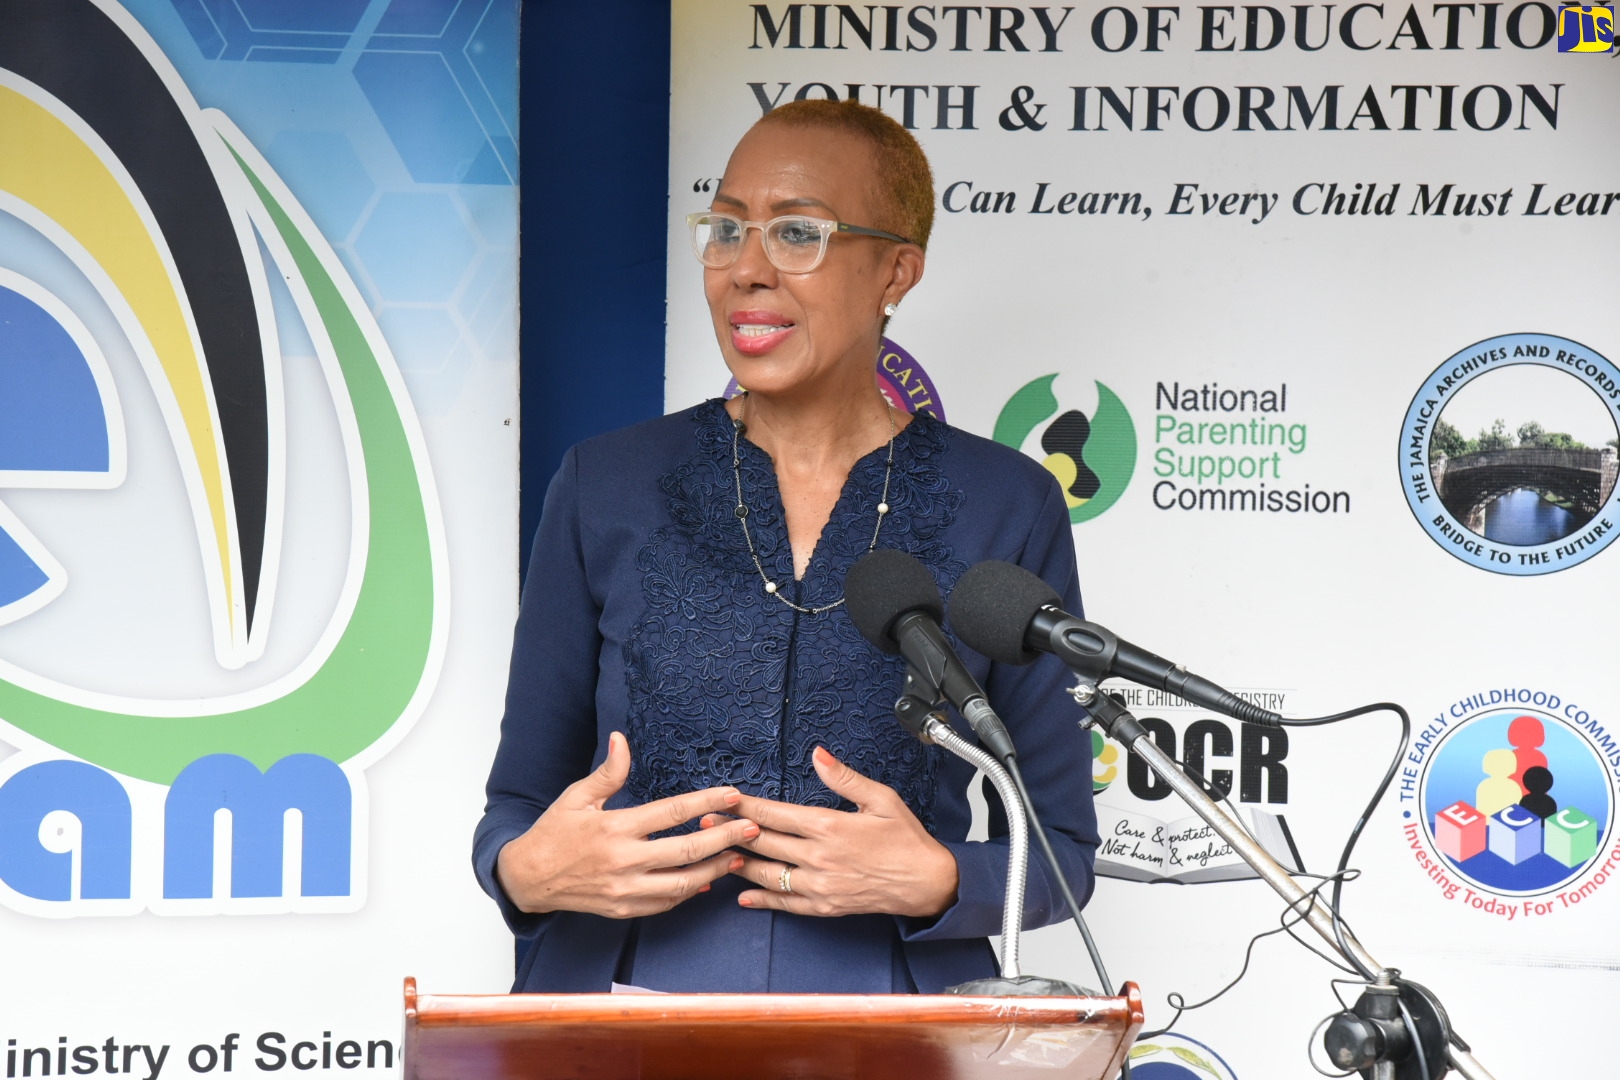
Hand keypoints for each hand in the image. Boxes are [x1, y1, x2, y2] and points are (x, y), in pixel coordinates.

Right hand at [495, 731, 759, 918]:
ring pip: (682, 883)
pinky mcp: (623, 909)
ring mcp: (625, 890)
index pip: (671, 813)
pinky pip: (665, 903)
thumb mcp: (576, 797)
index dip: (706, 803)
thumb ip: (606, 773)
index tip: (733, 794)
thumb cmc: (554, 833)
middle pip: (686, 851)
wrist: (528, 878)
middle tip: (753, 829)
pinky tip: (705, 880)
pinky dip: (688, 892)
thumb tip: (621, 740)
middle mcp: (623, 861)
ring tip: (737, 856)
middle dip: (725, 839)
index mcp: (615, 828)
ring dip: (714, 870)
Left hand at [704, 746, 958, 918]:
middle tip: (704, 822)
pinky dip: (763, 900)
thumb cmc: (907, 839)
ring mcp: (820, 886)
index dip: (745, 806)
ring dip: (740, 864)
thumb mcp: (881, 798)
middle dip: (731, 831)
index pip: (775, 814)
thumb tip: (818, 754)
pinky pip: (787, 904)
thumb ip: (844, 778)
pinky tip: (744, 897)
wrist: (928, 883)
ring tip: (716, 854)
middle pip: (764, 843)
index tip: (723, 799)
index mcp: (830, 827)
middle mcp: (819, 858)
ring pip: (769, 875)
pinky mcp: (826, 906)